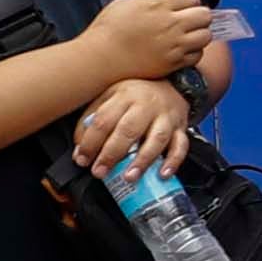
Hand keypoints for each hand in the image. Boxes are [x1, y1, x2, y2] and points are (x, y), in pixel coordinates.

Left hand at [68, 74, 193, 183]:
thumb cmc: (135, 93)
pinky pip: (181, 146)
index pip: (104, 120)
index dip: (90, 142)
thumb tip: (79, 148)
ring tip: (129, 177)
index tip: (82, 160)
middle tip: (100, 172)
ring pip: (156, 139)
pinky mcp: (181, 127)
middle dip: (112, 154)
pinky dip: (173, 162)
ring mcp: (166, 116)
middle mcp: (146, 105)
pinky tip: (162, 174)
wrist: (171, 82)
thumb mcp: (109, 95)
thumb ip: (92, 118)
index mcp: (124, 95)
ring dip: (142, 161)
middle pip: (128, 130)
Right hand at [78, 0, 222, 90]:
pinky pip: (196, 55)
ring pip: (205, 36)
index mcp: (159, 5)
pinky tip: (182, 52)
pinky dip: (193, 53)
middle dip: (200, 16)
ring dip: (199, 35)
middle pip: (204, 15)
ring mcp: (173, 44)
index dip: (190, 1)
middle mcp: (170, 24)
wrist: (100, 59)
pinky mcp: (172, 63)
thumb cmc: (106, 31)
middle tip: (191, 21)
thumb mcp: (125, 4)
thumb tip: (160, 4)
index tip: (186, 6)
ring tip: (188, 37)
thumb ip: (149, 2)